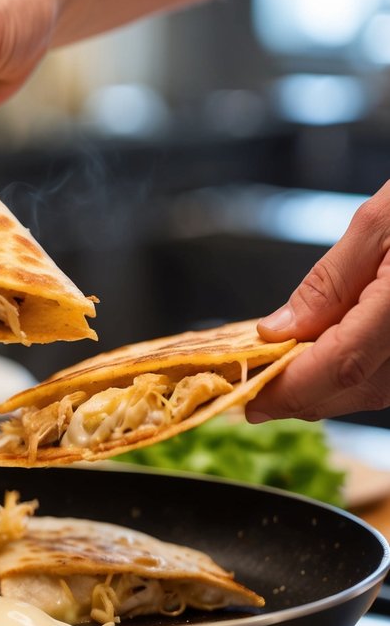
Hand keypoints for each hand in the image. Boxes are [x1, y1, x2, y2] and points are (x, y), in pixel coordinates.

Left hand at [249, 181, 389, 420]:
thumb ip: (328, 282)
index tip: (249, 401)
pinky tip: (320, 361)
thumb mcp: (378, 223)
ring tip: (279, 375)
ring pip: (370, 391)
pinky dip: (348, 376)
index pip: (341, 365)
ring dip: (320, 390)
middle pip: (352, 388)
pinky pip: (385, 378)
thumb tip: (277, 331)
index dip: (290, 390)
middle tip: (252, 391)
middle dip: (297, 395)